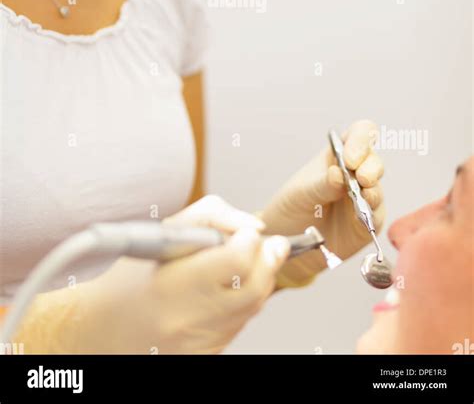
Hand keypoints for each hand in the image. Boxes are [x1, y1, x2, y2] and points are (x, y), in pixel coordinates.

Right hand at [76, 195, 289, 353]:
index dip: (251, 240)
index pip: (239, 259)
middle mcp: (190, 319)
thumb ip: (213, 216)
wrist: (102, 329)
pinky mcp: (206, 358)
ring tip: (247, 262)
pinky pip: (239, 327)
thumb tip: (254, 227)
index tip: (247, 233)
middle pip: (257, 286)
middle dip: (269, 259)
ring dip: (260, 280)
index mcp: (175, 283)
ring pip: (253, 308)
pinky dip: (242, 305)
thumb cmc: (132, 276)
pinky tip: (225, 291)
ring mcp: (200, 344)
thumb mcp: (166, 231)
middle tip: (269, 244)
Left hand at [260, 120, 384, 285]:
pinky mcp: (368, 222)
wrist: (289, 237)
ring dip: (373, 191)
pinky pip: (376, 216)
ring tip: (363, 196)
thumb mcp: (301, 191)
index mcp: (339, 154)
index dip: (361, 140)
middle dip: (370, 168)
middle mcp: (356, 173)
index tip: (350, 157)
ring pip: (378, 188)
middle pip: (374, 161)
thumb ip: (321, 183)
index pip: (361, 133)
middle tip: (360, 178)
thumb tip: (338, 173)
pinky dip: (371, 214)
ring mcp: (364, 197)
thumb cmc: (294, 205)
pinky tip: (362, 217)